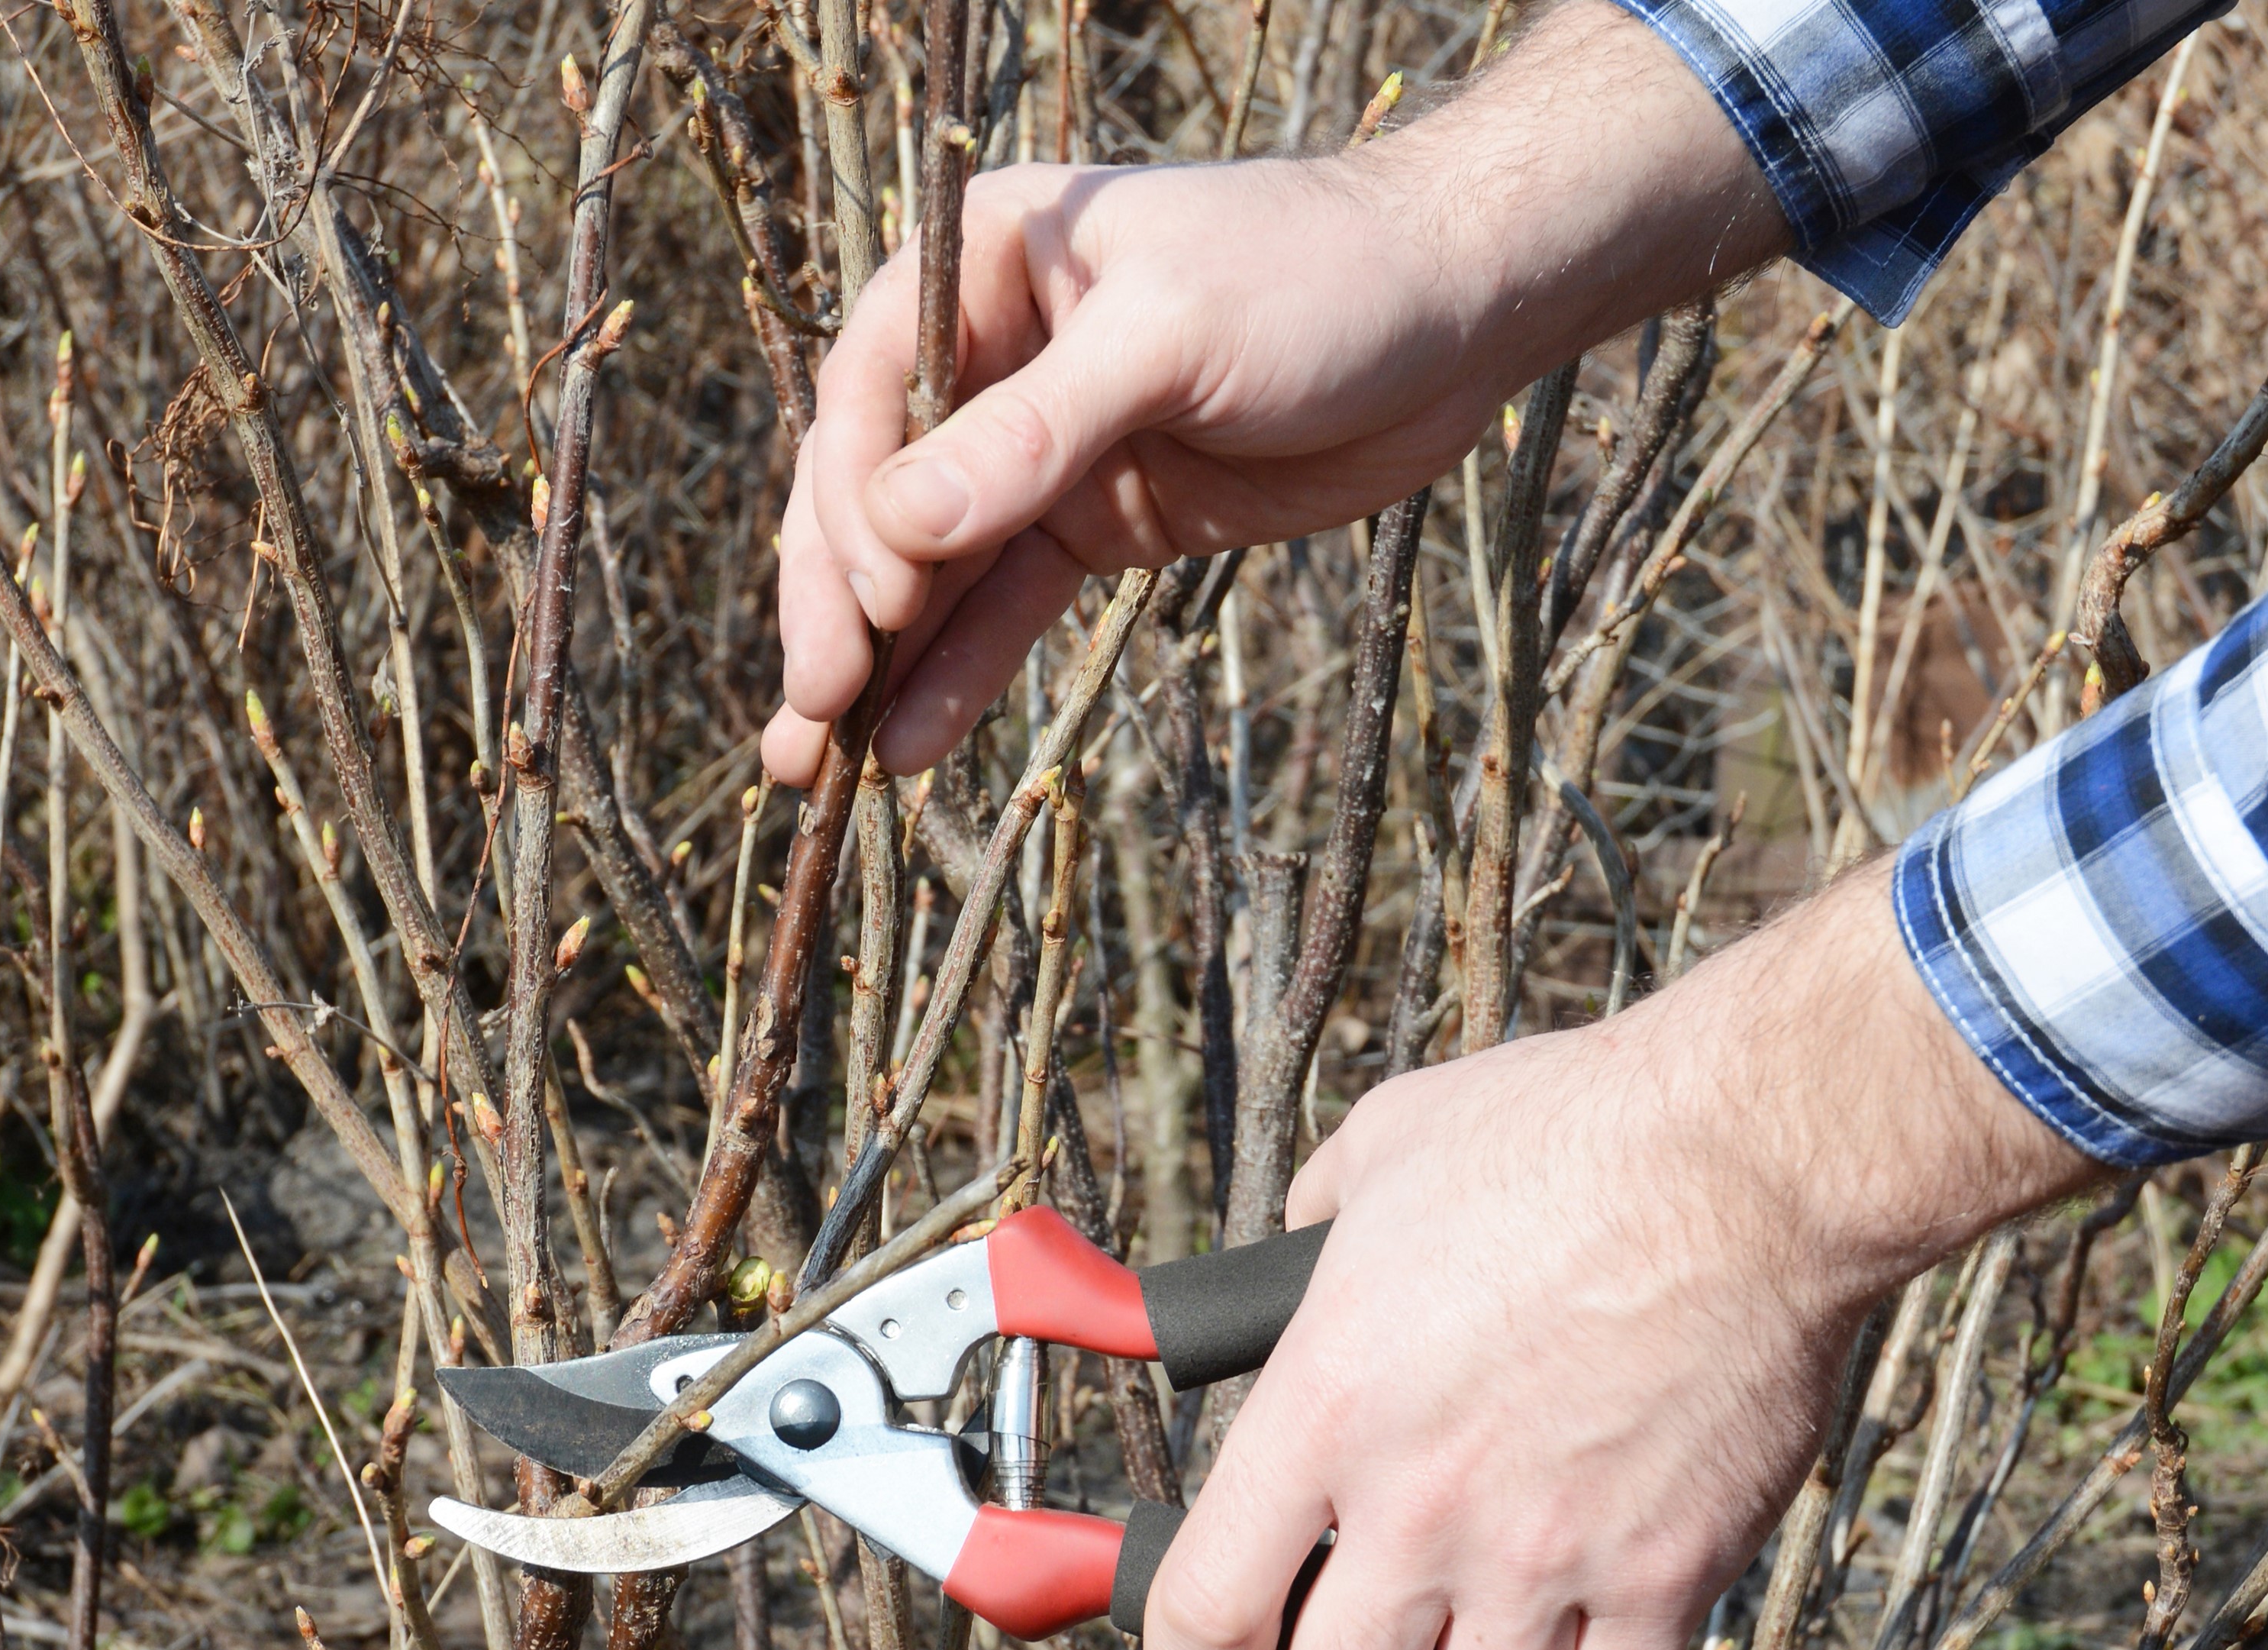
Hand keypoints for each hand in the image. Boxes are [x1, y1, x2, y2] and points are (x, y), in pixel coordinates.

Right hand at [762, 1, 1783, 784]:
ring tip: (811, 769)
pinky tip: (909, 747)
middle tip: (815, 711)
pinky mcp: (1096, 521)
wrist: (1455, 316)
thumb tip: (903, 525)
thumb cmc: (1319, 277)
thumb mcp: (1175, 339)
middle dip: (839, 602)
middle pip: (876, 488)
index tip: (874, 604)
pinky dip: (958, 675)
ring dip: (874, 661)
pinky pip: (1006, 605)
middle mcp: (991, 354)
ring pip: (929, 563)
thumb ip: (1038, 430)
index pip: (871, 393)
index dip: (851, 504)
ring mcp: (1039, 448)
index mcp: (982, 261)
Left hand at [1136, 868, 2109, 1649]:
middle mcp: (1422, 1507)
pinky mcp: (1668, 1577)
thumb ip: (1313, 1232)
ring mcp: (1549, 1557)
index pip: (1202, 1617)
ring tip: (1506, 1603)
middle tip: (1379, 1624)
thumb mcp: (1386, 1153)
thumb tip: (1291, 1260)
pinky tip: (1604, 1597)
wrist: (1747, 1160)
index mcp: (1325, 1407)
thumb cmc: (1568, 1137)